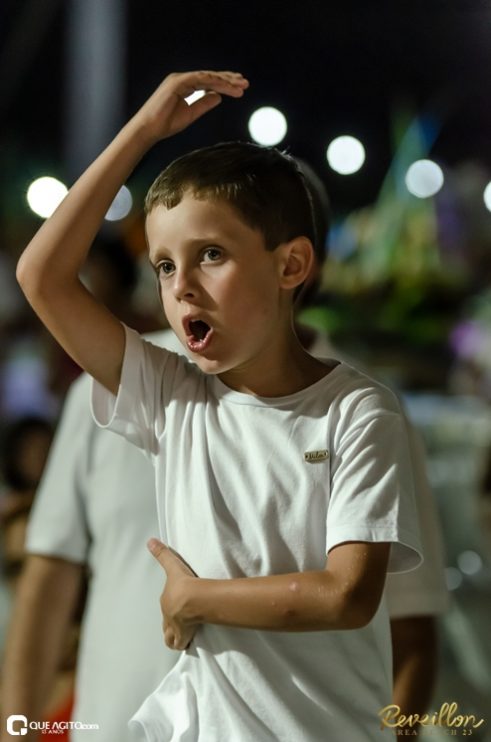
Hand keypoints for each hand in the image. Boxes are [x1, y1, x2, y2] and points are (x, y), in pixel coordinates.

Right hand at [133, 70, 248, 144]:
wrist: (149, 129)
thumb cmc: (166, 124)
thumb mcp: (191, 114)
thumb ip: (204, 104)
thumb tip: (218, 96)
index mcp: (184, 86)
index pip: (208, 82)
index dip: (224, 84)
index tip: (238, 88)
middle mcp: (182, 79)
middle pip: (210, 76)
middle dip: (228, 79)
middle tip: (245, 83)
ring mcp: (179, 79)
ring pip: (208, 76)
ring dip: (225, 81)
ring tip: (241, 86)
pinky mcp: (177, 83)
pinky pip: (201, 80)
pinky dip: (215, 82)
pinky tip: (227, 87)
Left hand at [148, 538, 198, 649]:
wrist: (192, 599)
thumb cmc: (183, 583)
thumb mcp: (172, 565)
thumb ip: (162, 554)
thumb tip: (150, 540)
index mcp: (166, 600)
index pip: (167, 604)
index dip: (173, 604)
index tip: (180, 604)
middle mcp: (168, 616)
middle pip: (167, 621)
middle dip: (172, 620)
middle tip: (181, 619)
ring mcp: (175, 627)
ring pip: (169, 636)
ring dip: (172, 635)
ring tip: (179, 634)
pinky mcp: (183, 636)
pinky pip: (179, 644)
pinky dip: (181, 644)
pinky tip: (186, 643)